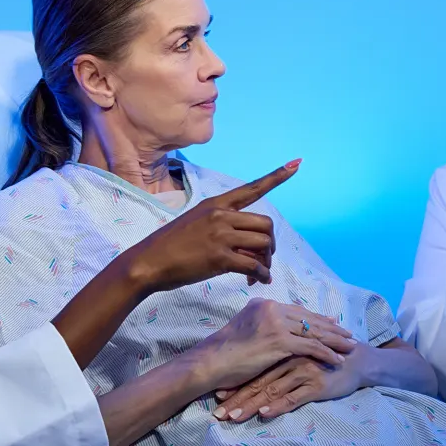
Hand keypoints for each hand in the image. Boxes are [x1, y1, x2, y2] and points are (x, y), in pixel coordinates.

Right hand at [127, 160, 299, 292]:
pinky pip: (253, 265)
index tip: (296, 164)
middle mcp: (221, 216)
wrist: (148, 261)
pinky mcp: (219, 257)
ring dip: (266, 260)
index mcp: (216, 205)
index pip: (251, 188)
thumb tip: (247, 244)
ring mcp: (220, 236)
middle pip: (266, 224)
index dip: (276, 177)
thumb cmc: (170, 245)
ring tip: (257, 272)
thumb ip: (221, 226)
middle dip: (270, 243)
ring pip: (263, 243)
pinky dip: (261, 275)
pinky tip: (258, 281)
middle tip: (263, 258)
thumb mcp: (195, 222)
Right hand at [190, 298, 357, 394]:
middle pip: (309, 319)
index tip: (333, 322)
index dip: (317, 318)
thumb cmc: (225, 352)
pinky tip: (338, 360)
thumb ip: (263, 324)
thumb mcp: (245, 328)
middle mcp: (272, 309)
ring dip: (335, 341)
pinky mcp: (279, 341)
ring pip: (314, 332)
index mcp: (264, 304)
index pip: (298, 310)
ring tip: (350, 347)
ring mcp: (276, 324)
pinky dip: (327, 354)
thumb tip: (280, 329)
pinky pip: (311, 347)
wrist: (212, 361)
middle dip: (332, 328)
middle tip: (349, 335)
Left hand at [213, 351, 362, 422]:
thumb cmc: (325, 359)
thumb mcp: (299, 356)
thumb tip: (257, 378)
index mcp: (282, 351)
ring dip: (251, 405)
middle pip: (258, 382)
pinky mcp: (316, 384)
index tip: (217, 396)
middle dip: (236, 398)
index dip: (236, 383)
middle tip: (219, 413)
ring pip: (271, 390)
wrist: (357, 360)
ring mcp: (302, 371)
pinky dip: (278, 405)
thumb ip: (280, 362)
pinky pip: (294, 397)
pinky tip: (265, 413)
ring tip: (233, 416)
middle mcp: (289, 360)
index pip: (254, 370)